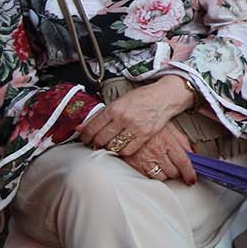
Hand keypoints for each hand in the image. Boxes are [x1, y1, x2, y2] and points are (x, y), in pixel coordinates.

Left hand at [78, 78, 193, 156]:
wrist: (165, 96)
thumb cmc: (142, 98)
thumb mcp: (119, 101)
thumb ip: (100, 115)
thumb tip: (80, 127)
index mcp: (114, 108)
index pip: (92, 128)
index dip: (85, 136)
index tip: (85, 139)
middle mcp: (123, 118)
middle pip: (100, 139)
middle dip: (95, 143)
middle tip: (95, 143)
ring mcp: (134, 127)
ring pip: (112, 146)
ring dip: (108, 148)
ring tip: (108, 145)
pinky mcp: (145, 134)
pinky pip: (127, 150)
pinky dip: (121, 151)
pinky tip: (121, 147)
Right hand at [123, 123, 196, 184]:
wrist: (127, 125)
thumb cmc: (149, 123)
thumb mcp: (169, 127)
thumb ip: (182, 141)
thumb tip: (192, 153)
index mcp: (167, 141)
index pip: (183, 162)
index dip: (189, 173)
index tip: (191, 179)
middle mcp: (156, 152)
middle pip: (173, 172)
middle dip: (177, 171)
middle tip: (176, 166)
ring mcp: (144, 160)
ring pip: (161, 177)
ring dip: (165, 174)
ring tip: (164, 166)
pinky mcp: (134, 165)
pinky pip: (147, 177)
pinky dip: (153, 175)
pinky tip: (154, 166)